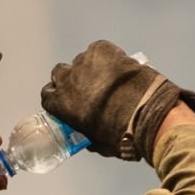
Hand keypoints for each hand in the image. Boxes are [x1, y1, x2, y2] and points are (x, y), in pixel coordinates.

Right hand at [41, 41, 194, 161]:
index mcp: (62, 104)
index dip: (56, 97)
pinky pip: (99, 50)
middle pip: (59, 73)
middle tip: (87, 87)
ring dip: (91, 69)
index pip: (47, 95)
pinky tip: (120, 68)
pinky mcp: (102, 49)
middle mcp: (68, 80)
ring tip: (110, 79)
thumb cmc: (122, 136)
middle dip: (71, 79)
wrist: (147, 113)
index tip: (66, 99)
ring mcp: (85, 62)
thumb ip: (88, 135)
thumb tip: (90, 137)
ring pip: (82, 61)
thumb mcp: (98, 144)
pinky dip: (108, 57)